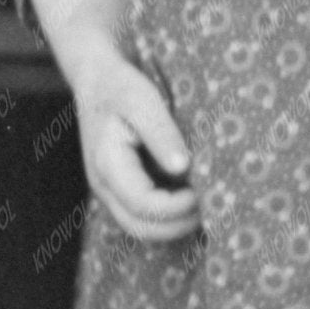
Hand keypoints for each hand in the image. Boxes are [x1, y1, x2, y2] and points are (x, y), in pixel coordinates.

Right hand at [66, 47, 200, 245]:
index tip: (203, 193)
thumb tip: (184, 168)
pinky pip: (143, 217)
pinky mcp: (120, 190)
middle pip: (141, 227)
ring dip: (174, 225)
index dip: (176, 207)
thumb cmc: (121, 86)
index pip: (143, 205)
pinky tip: (193, 201)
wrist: (96, 81)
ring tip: (206, 206)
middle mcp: (104, 185)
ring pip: (141, 227)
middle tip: (212, 208)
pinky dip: (168, 217)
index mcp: (107, 163)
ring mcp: (109, 191)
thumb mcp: (142, 100)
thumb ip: (162, 134)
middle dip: (179, 225)